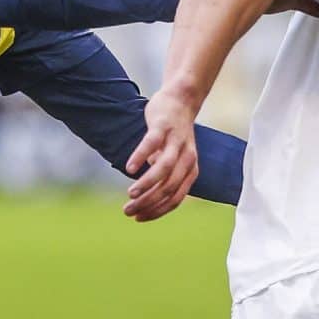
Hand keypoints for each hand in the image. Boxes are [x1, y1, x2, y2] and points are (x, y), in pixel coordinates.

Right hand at [124, 86, 201, 221]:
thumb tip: (147, 195)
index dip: (157, 211)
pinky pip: (152, 144)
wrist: (181, 100)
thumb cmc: (173, 134)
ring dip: (146, 185)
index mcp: (190, 170)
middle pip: (168, 187)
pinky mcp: (163, 127)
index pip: (175, 198)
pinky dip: (140, 157)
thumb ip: (163, 176)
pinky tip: (129, 168)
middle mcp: (187, 158)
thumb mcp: (173, 158)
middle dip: (148, 203)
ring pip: (163, 169)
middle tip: (127, 210)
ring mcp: (175, 142)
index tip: (139, 218)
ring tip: (130, 195)